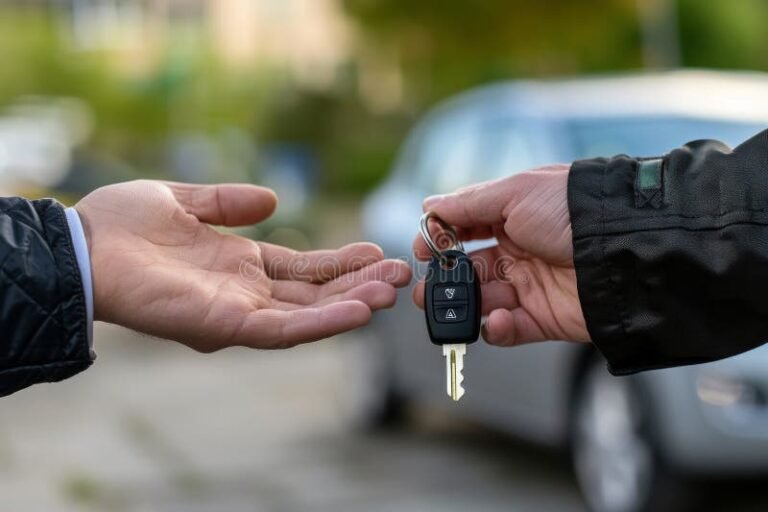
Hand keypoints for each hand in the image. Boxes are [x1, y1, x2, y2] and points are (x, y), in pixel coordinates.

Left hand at [76, 180, 410, 350]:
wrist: (83, 244)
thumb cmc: (123, 224)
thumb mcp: (184, 199)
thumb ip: (228, 202)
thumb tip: (273, 200)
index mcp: (240, 265)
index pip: (303, 268)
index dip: (340, 262)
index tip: (376, 250)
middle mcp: (245, 293)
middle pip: (313, 293)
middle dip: (358, 285)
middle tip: (401, 273)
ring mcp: (236, 312)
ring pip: (306, 315)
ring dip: (350, 305)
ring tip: (391, 292)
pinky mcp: (223, 325)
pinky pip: (280, 330)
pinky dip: (320, 324)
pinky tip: (356, 312)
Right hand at [412, 165, 588, 345]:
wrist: (620, 247)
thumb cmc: (569, 210)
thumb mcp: (515, 194)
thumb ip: (469, 204)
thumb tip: (429, 206)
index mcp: (512, 218)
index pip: (465, 230)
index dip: (441, 239)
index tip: (423, 248)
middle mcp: (518, 252)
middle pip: (469, 270)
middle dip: (443, 281)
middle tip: (424, 291)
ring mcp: (530, 286)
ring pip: (483, 302)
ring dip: (464, 307)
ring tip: (450, 309)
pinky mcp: (544, 318)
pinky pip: (510, 330)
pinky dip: (496, 329)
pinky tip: (495, 320)